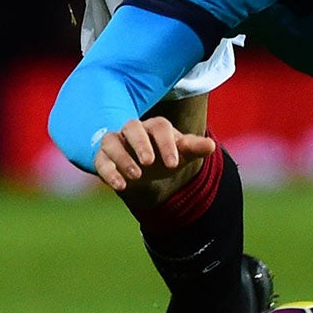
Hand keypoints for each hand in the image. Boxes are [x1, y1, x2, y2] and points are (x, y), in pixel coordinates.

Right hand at [90, 117, 216, 195]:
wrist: (142, 168)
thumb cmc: (163, 156)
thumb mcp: (180, 154)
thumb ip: (194, 148)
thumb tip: (211, 145)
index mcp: (155, 126)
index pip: (160, 127)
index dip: (166, 144)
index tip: (173, 164)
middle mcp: (133, 130)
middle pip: (133, 127)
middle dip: (140, 144)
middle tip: (149, 163)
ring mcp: (116, 142)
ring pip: (112, 141)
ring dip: (122, 158)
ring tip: (136, 176)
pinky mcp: (102, 157)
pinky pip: (100, 160)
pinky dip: (108, 172)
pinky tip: (120, 186)